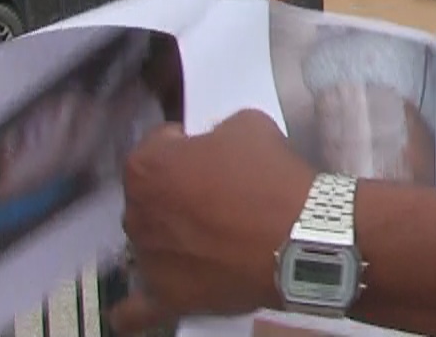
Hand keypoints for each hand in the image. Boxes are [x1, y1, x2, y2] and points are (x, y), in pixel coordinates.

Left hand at [108, 110, 315, 334]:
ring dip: (168, 235)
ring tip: (209, 238)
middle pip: (150, 194)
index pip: (159, 144)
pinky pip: (134, 310)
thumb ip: (216, 132)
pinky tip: (150, 293)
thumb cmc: (271, 177)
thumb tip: (212, 145)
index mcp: (147, 167)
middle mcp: (135, 213)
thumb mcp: (248, 125)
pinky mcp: (165, 297)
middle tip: (215, 194)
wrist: (300, 237)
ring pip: (147, 241)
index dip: (187, 144)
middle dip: (175, 190)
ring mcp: (147, 258)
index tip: (211, 152)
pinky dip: (136, 305)